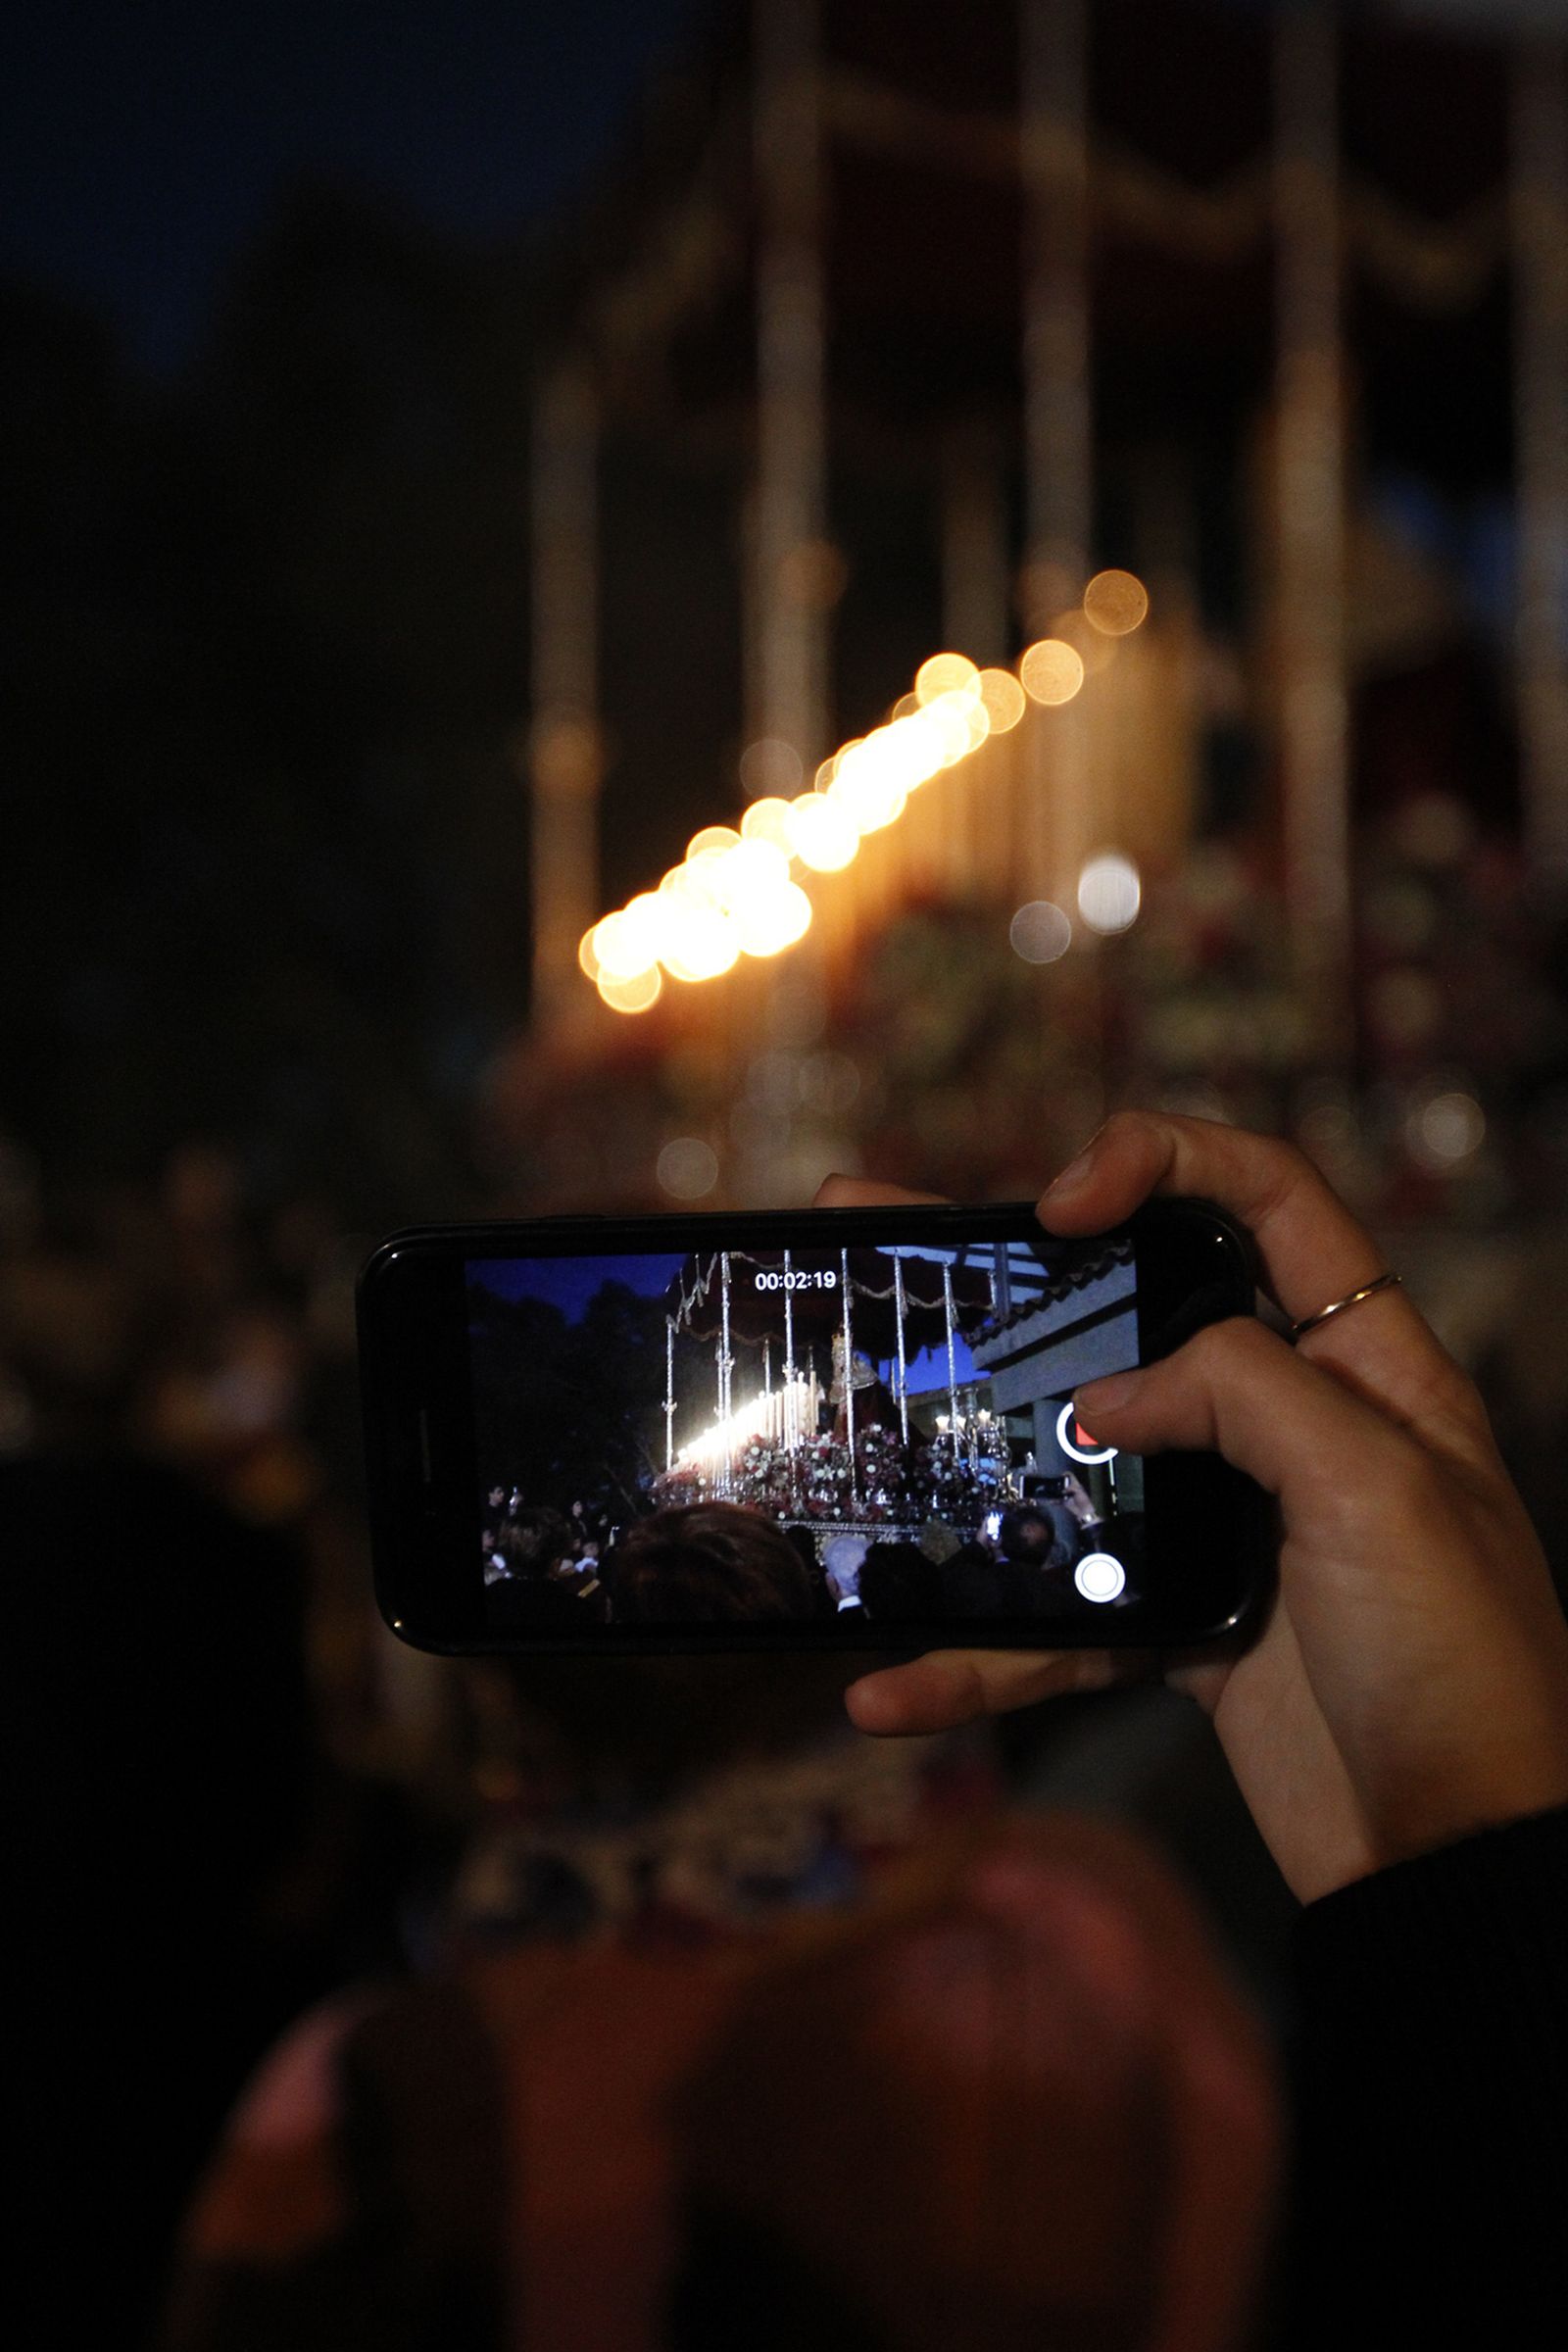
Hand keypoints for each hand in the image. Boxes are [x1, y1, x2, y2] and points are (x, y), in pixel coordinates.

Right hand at [819, 1114, 1567, 1902]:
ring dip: (956, 1454)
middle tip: (879, 1222)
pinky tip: (897, 1684)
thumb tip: (1103, 1396)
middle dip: (1006, 1268)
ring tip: (845, 1410)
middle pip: (1131, 1307)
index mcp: (1364, 1362)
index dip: (1163, 1161)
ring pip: (1068, 1459)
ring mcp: (1223, 1524)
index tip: (1059, 1204)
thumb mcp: (1378, 1492)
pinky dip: (978, 1655)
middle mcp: (1288, 1423)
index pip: (1267, 1198)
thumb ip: (1242, 1395)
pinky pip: (1055, 1619)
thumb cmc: (1462, 1666)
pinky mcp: (1177, 1624)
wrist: (1461, 1863)